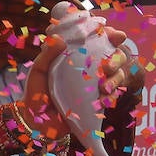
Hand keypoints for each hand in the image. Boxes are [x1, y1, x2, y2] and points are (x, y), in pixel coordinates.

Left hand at [22, 23, 142, 138]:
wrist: (37, 120)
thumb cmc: (37, 91)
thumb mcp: (39, 70)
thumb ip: (48, 54)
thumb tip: (59, 38)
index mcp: (79, 55)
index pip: (99, 41)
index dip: (111, 36)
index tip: (116, 36)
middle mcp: (92, 67)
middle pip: (115, 56)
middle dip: (117, 58)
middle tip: (108, 66)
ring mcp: (96, 84)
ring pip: (118, 76)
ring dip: (116, 80)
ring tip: (105, 87)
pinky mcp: (98, 102)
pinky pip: (111, 97)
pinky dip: (110, 98)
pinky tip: (104, 100)